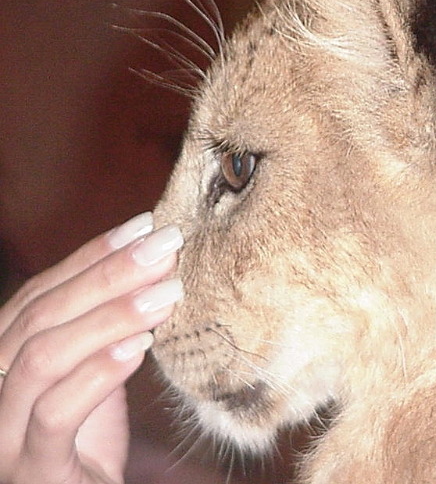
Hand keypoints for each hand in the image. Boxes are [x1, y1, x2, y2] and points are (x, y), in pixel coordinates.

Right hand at [0, 213, 183, 483]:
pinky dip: (97, 373)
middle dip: (109, 274)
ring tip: (167, 293)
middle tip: (167, 246)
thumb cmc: (86, 439)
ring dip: (110, 317)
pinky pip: (54, 413)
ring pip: (43, 357)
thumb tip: (154, 265)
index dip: (93, 255)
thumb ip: (106, 329)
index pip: (42, 292)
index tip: (146, 227)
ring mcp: (2, 430)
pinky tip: (141, 347)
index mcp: (3, 356)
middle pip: (41, 315)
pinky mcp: (30, 468)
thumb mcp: (93, 374)